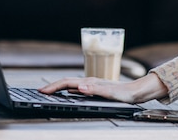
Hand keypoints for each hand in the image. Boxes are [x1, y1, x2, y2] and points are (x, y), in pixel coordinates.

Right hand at [38, 72, 167, 103]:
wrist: (138, 92)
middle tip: (40, 91)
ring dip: (59, 88)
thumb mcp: (110, 93)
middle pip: (67, 82)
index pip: (67, 83)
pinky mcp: (97, 89)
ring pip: (71, 85)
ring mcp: (93, 85)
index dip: (54, 87)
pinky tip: (69, 95)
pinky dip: (69, 91)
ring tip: (49, 92)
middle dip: (53, 86)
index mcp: (91, 82)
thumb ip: (95, 90)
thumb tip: (79, 86)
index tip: (42, 91)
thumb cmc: (126, 94)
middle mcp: (91, 82)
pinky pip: (78, 89)